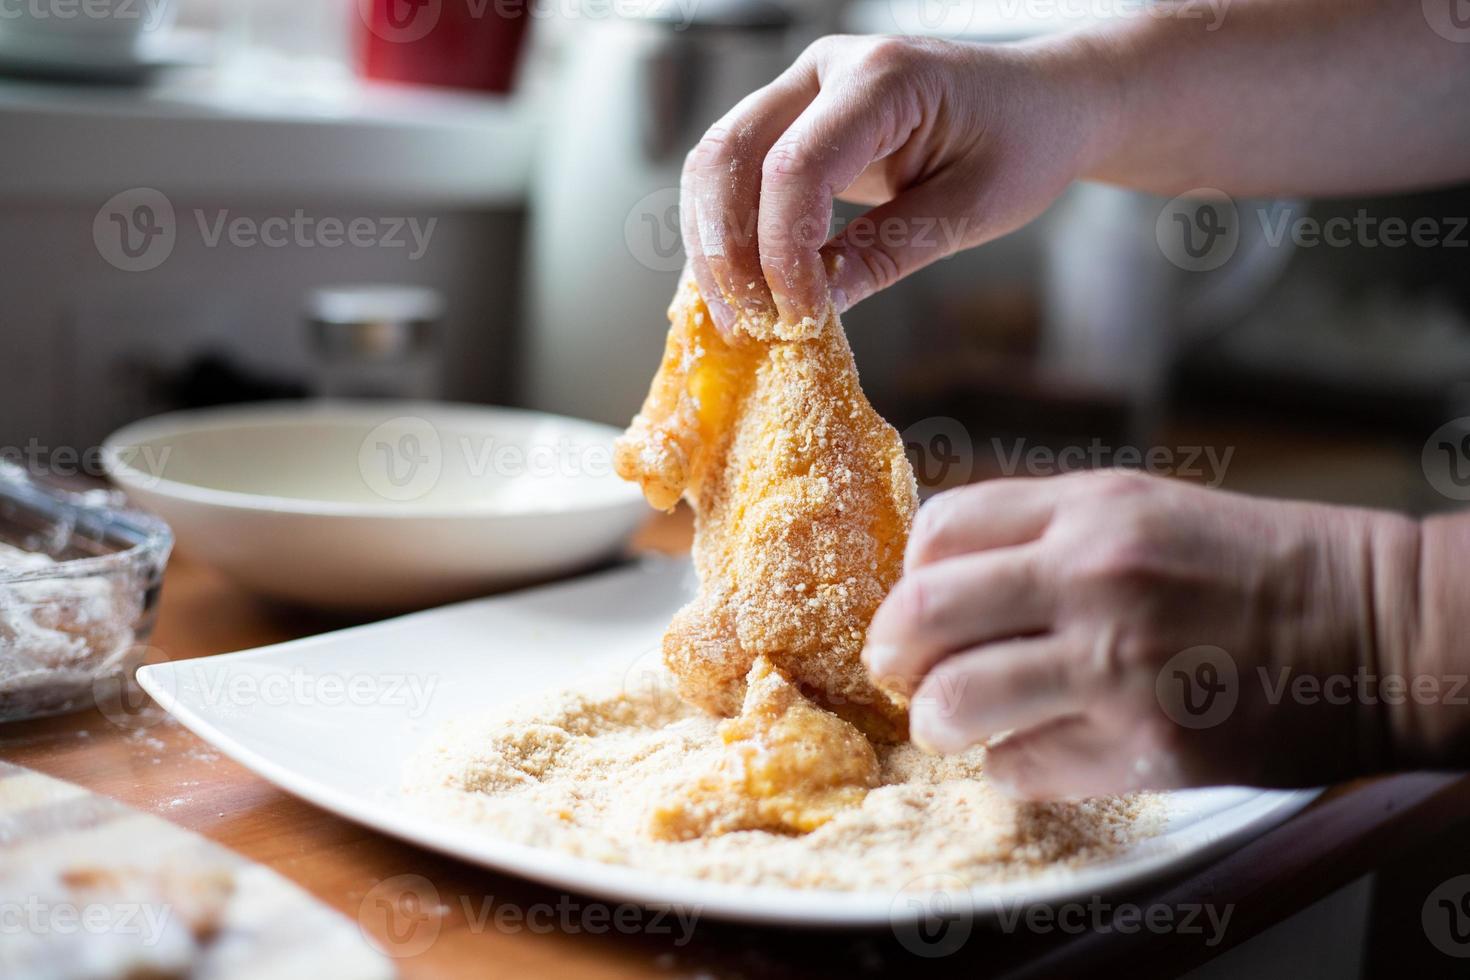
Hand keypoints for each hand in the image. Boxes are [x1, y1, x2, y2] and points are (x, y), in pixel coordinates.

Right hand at [680, 34, 1112, 335]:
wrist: (1042, 102)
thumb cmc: (1023, 143)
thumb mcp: (970, 208)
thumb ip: (889, 251)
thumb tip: (816, 308)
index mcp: (882, 78)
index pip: (796, 165)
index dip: (782, 251)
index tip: (799, 317)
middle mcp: (827, 69)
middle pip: (729, 153)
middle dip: (726, 249)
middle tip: (748, 324)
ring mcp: (803, 89)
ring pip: (715, 162)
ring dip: (714, 244)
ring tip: (740, 317)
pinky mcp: (794, 119)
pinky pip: (734, 172)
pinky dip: (729, 233)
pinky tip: (744, 287)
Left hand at [862, 471, 1423, 798]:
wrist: (1377, 626)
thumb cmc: (1254, 565)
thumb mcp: (1144, 508)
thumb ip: (1042, 532)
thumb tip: (937, 576)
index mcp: (1089, 510)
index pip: (936, 533)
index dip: (910, 577)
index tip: (922, 606)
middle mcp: (1091, 578)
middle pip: (920, 615)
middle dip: (891, 653)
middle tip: (900, 672)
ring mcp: (1116, 664)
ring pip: (952, 703)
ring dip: (940, 720)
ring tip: (961, 722)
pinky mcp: (1145, 746)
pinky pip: (1019, 768)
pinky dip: (1011, 766)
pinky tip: (1041, 749)